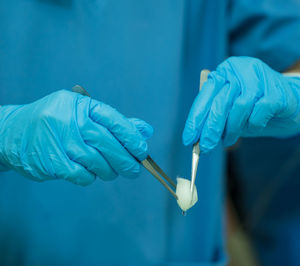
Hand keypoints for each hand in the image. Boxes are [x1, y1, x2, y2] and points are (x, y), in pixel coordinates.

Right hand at [0, 90, 152, 185]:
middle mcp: (68, 120)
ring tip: (112, 172)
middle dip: (126, 160)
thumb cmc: (56, 123)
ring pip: (96, 161)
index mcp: (79, 104)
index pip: (113, 120)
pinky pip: (82, 175)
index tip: (142, 150)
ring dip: (109, 171)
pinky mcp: (50, 162)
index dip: (132, 137)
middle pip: (107, 143)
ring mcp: (58, 141)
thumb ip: (113, 123)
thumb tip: (145, 131)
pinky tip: (90, 174)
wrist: (10, 133)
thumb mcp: (81, 114)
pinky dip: (90, 177)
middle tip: (135, 170)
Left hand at [182, 56, 299, 152]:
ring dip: (233, 129)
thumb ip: (216, 117)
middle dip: (211, 129)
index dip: (196, 118)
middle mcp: (240, 69)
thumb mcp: (232, 111)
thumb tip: (197, 138)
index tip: (189, 139)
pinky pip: (259, 111)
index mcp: (225, 71)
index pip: (206, 95)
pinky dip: (254, 124)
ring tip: (230, 139)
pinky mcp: (276, 89)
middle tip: (206, 148)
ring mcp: (259, 76)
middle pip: (220, 102)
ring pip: (239, 107)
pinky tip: (256, 126)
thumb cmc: (256, 107)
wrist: (293, 102)